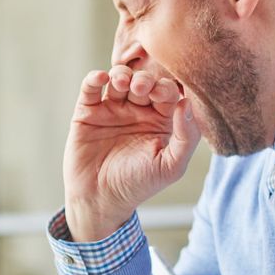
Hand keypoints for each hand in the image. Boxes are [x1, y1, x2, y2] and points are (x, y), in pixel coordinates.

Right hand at [64, 65, 199, 241]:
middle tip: (141, 87)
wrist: (100, 200)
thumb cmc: (138, 185)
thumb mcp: (171, 166)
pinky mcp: (87, 113)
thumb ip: (186, 136)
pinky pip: (91, 89)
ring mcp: (111, 110)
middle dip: (144, 79)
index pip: (166, 93)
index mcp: (159, 120)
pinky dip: (95, 79)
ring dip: (122, 75)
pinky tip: (102, 78)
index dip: (165, 87)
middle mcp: (136, 111)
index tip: (162, 94)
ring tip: (122, 83)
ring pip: (118, 79)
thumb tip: (187, 102)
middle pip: (143, 81)